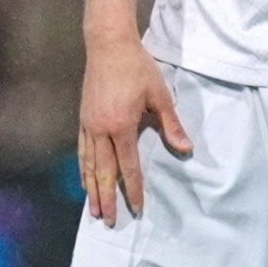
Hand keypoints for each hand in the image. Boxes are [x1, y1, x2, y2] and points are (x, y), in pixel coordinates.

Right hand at [76, 32, 191, 225]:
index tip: (137, 208)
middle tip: (107, 220)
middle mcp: (100, 130)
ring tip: (92, 209)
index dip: (133, 189)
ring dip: (91, 189)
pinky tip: (85, 179)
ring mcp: (88, 125)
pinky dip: (83, 169)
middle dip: (106, 198)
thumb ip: (171, 126)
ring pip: (88, 165)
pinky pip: (82, 151)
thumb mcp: (160, 96)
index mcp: (120, 126)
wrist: (107, 46)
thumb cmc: (137, 68)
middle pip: (103, 172)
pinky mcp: (83, 119)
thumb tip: (186, 149)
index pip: (128, 166)